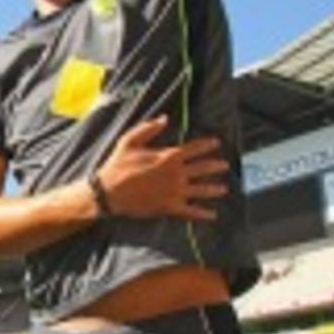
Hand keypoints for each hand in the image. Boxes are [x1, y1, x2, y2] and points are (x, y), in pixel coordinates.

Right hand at [97, 116, 228, 221]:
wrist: (108, 193)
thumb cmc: (117, 165)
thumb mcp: (129, 141)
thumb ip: (148, 128)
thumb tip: (165, 118)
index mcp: (168, 156)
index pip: (194, 148)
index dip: (207, 145)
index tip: (216, 143)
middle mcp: (176, 174)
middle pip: (202, 168)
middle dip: (216, 166)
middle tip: (225, 165)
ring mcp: (175, 192)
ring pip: (201, 190)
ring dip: (214, 189)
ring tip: (224, 189)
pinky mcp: (169, 207)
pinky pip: (191, 211)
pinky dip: (203, 213)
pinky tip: (212, 215)